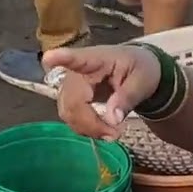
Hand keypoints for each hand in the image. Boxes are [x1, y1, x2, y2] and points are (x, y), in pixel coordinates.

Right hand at [43, 44, 161, 139]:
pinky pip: (71, 117)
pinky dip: (86, 128)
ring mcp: (71, 85)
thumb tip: (112, 120)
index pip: (77, 58)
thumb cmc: (139, 68)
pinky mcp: (71, 98)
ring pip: (68, 113)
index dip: (62, 58)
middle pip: (72, 101)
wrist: (137, 69)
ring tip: (112, 132)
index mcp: (98, 59)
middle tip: (116, 133)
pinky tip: (102, 129)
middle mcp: (77, 71)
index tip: (49, 57)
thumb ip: (128, 97)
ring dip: (89, 128)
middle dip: (91, 123)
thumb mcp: (143, 80)